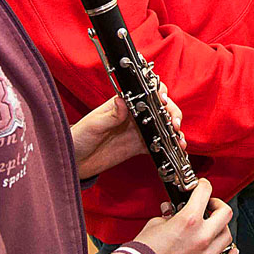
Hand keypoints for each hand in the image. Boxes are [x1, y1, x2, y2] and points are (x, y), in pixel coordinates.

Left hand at [70, 89, 184, 179]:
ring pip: (163, 125)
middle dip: (172, 113)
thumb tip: (123, 101)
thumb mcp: (93, 124)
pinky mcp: (139, 146)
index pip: (146, 92)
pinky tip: (177, 149)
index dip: (159, 94)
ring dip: (174, 130)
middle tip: (174, 124)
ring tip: (179, 139)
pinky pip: (159, 144)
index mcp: (123, 103)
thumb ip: (110, 115)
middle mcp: (134, 114)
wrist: (74, 160)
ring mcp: (139, 130)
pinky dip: (170, 146)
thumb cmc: (79, 137)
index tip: (164, 101)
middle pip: (160, 108)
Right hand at [134, 179, 237, 253]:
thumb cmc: (143, 253)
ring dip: (222, 227)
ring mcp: (205, 253)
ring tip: (214, 226)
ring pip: (228, 235)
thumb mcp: (155, 224)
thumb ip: (169, 215)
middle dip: (217, 204)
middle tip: (209, 205)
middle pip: (225, 212)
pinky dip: (231, 253)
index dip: (203, 185)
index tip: (201, 186)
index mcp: (188, 220)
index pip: (205, 192)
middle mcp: (201, 236)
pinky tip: (230, 248)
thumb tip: (173, 212)